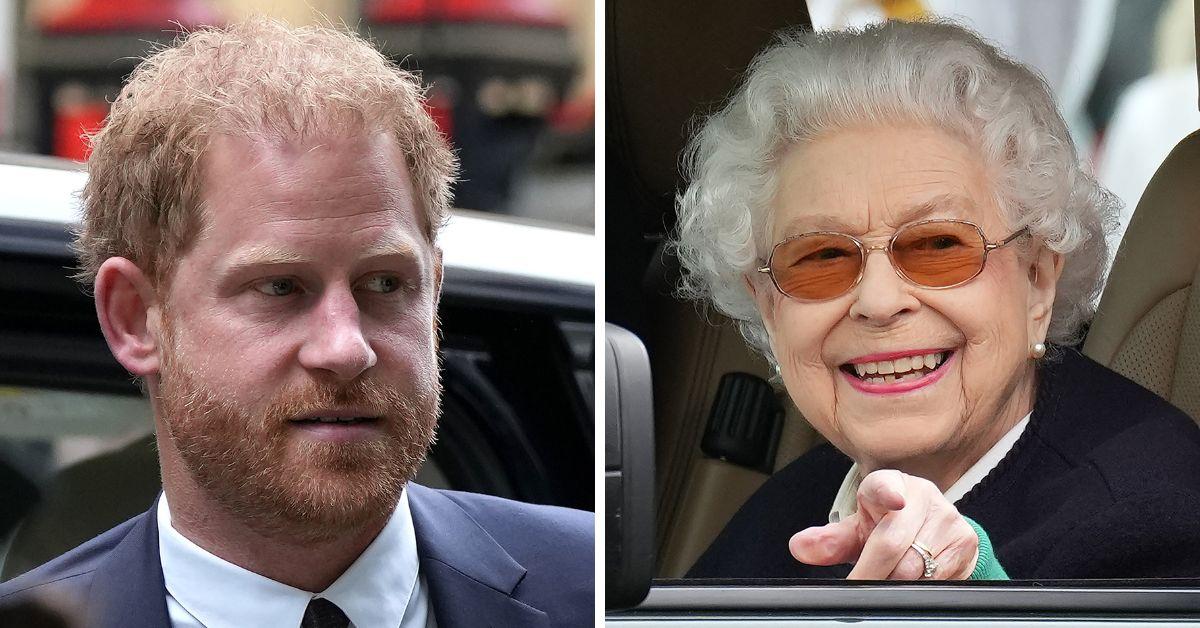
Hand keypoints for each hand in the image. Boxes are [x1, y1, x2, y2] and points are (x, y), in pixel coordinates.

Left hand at [788, 469, 978, 579]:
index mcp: (890, 484)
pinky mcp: (965, 544)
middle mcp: (922, 496)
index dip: (887, 493)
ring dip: (893, 584)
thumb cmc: (888, 527)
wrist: (934, 532)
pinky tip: (906, 587)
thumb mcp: (859, 530)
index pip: (885, 486)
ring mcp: (948, 519)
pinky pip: (937, 578)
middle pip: (893, 543)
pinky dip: (917, 589)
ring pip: (915, 566)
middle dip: (870, 572)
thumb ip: (830, 540)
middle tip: (855, 588)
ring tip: (880, 587)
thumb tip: (800, 547)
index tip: (892, 501)